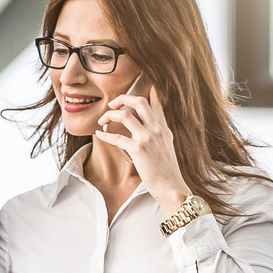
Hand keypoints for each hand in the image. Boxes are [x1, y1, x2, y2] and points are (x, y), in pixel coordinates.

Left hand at [93, 89, 191, 216]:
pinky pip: (116, 137)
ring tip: (102, 120)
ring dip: (109, 115)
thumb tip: (152, 131)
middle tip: (112, 104)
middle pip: (139, 102)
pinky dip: (105, 135)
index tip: (146, 85)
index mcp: (164, 128)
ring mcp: (147, 138)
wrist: (172, 188)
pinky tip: (99, 134)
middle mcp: (156, 129)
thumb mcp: (168, 148)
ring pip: (124, 115)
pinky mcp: (138, 150)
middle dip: (122, 99)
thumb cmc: (168, 172)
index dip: (151, 92)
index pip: (157, 104)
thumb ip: (160, 135)